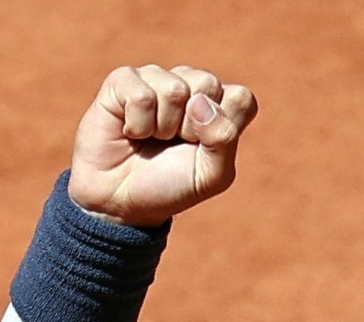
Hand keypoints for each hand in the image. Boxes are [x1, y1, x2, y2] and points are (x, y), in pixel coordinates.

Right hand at [68, 64, 257, 226]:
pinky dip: (137, 124)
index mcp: (218, 106)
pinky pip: (141, 95)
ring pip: (175, 89)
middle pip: (209, 84)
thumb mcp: (211, 176)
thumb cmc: (171, 185)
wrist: (123, 200)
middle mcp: (190, 85)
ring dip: (163, 126)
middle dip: (191, 126)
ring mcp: (157, 78)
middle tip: (175, 142)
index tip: (203, 148)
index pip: (240, 98)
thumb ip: (224, 140)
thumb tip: (200, 101)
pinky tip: (131, 131)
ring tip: (153, 137)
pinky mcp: (124, 80)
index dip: (222, 129)